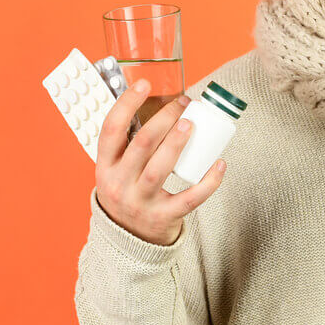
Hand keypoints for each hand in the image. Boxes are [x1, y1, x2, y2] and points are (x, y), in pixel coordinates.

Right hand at [95, 79, 226, 245]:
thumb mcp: (116, 169)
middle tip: (183, 104)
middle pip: (141, 145)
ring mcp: (140, 202)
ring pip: (159, 169)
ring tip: (192, 124)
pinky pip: (189, 198)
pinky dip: (208, 181)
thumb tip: (158, 103)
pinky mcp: (164, 217)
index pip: (110, 129)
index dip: (126, 104)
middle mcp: (118, 184)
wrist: (129, 240)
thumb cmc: (128, 191)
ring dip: (177, 143)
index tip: (144, 84)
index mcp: (105, 166)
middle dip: (164, 119)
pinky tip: (220, 163)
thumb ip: (128, 143)